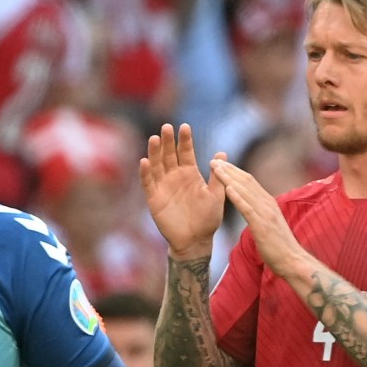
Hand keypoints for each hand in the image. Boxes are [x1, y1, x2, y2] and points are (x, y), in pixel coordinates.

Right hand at [139, 123, 224, 258]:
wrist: (196, 240)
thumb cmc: (208, 219)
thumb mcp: (217, 196)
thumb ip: (218, 177)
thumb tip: (222, 154)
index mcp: (190, 173)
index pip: (186, 152)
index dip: (184, 140)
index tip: (184, 126)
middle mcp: (175, 176)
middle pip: (169, 154)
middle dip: (167, 141)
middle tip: (166, 127)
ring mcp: (163, 186)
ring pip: (157, 165)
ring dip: (155, 152)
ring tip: (155, 138)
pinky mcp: (154, 199)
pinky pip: (148, 183)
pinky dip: (146, 173)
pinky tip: (144, 161)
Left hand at [210, 157, 301, 276]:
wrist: (292, 260)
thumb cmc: (279, 246)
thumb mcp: (268, 224)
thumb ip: (260, 213)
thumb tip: (251, 207)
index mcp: (268, 202)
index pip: (249, 181)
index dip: (234, 171)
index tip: (220, 164)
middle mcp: (267, 203)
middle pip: (246, 181)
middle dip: (228, 170)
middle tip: (213, 160)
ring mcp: (265, 213)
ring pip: (245, 191)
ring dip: (229, 178)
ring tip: (215, 169)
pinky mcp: (262, 225)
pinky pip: (247, 209)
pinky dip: (237, 197)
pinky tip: (227, 189)